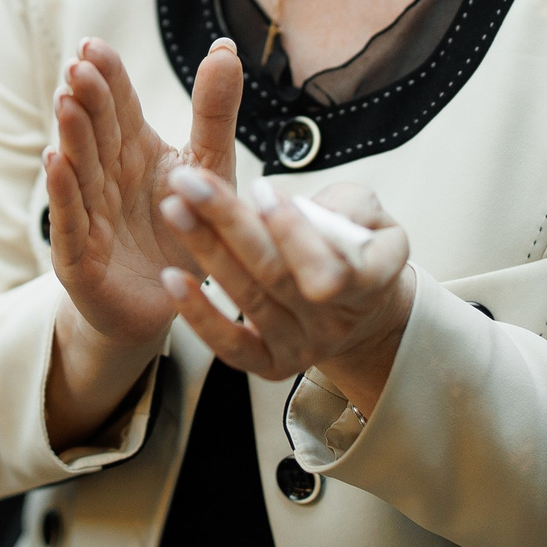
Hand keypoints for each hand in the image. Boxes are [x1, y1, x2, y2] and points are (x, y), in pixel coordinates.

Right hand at [44, 37, 241, 347]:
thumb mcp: (208, 168)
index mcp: (133, 150)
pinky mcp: (80, 257)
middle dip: (86, 99)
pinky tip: (55, 161)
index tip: (94, 46)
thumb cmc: (183, 228)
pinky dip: (62, 192)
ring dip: (71, 137)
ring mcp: (88, 215)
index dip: (107, 78)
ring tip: (66, 102)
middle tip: (78, 66)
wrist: (172, 302)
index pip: (118, 107)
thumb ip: (214, 112)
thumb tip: (225, 47)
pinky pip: (71, 221)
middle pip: (95, 132)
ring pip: (79, 169)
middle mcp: (105, 177)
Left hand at [157, 169, 414, 416]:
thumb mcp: (370, 215)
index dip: (293, 230)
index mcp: (372, 281)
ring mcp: (302, 347)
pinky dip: (199, 314)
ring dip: (205, 250)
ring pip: (249, 298)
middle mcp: (336, 321)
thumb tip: (295, 207)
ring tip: (175, 209)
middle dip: (229, 222)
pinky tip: (173, 279)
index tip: (259, 188)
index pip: (333, 266)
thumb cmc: (357, 246)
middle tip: (191, 182)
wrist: (360, 306)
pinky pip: (231, 345)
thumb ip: (347, 206)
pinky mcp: (270, 363)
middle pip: (276, 273)